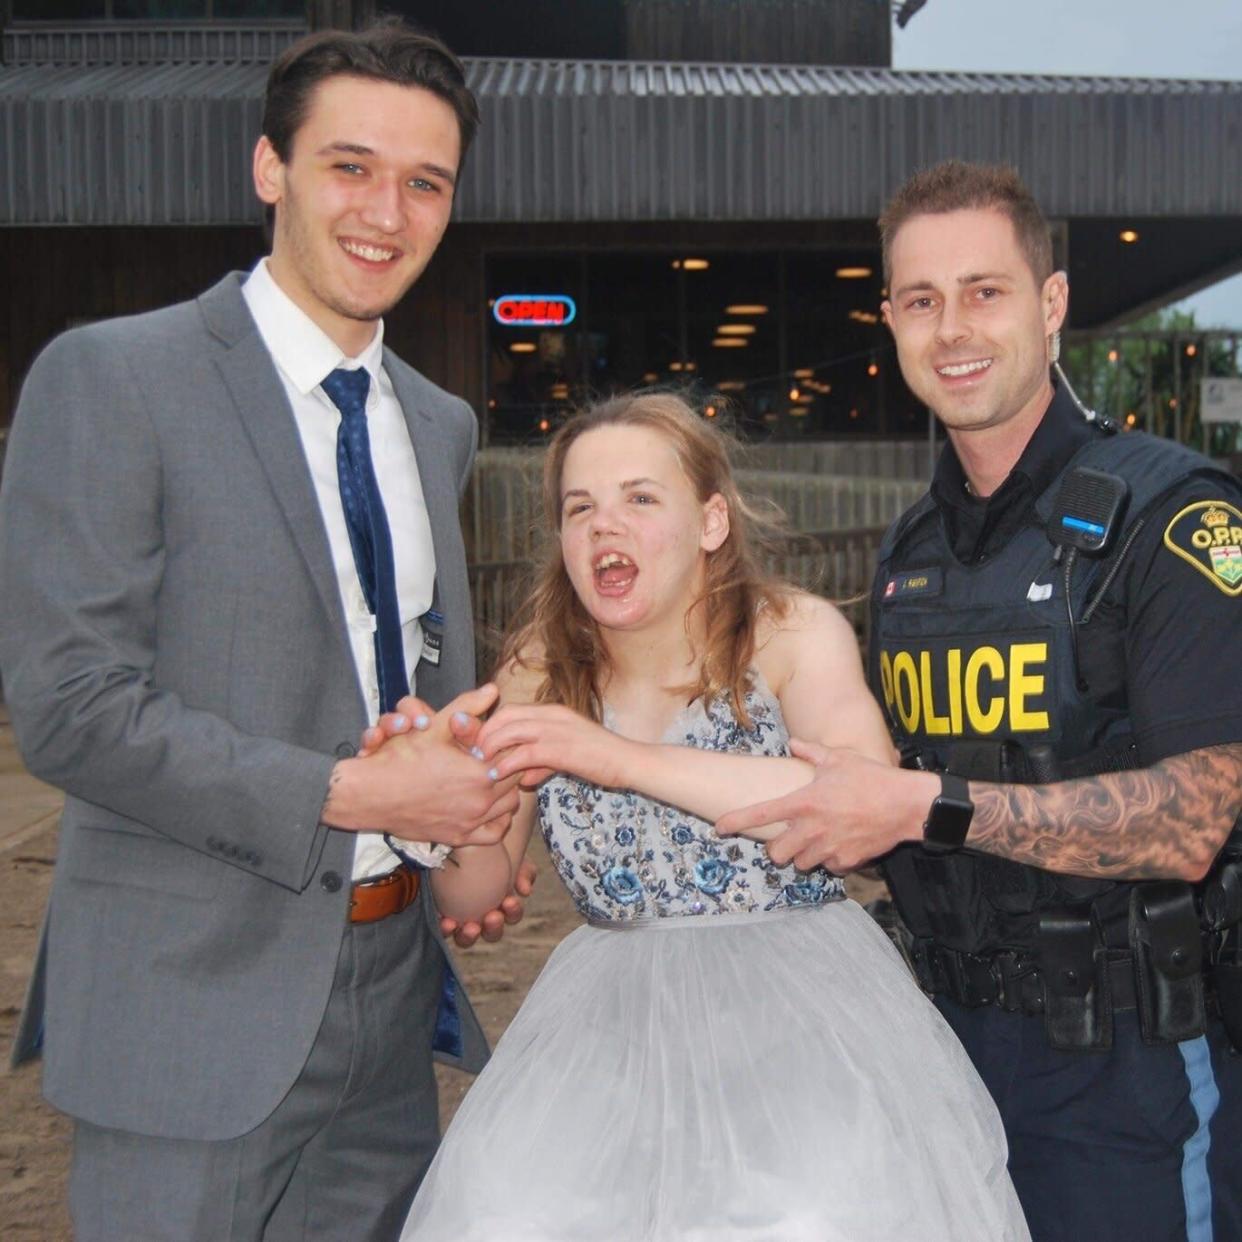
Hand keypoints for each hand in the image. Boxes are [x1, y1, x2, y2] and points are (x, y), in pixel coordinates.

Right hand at [325, 685, 522, 845]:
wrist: (371, 794)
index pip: (514, 758)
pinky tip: (487, 808)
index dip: (508, 748)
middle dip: (508, 768)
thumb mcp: (435, 726)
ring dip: (504, 792)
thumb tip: (492, 690)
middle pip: (515, 782)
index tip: (498, 744)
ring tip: (491, 780)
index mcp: (480, 773)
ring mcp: (470, 822)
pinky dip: (496, 821)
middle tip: (495, 759)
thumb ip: (467, 707)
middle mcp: (480, 801)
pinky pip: (493, 833)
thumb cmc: (401, 759)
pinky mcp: (459, 837)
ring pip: (508, 807)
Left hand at [440, 859, 537, 947]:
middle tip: (492, 916)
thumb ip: (523, 871)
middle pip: (492, 933)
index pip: (512, 915)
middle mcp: (483, 918)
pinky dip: (446, 929)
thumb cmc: (491, 853)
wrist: (462, 847)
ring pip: (467, 938)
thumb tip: (525, 889)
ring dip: (469, 936)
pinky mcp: (442, 917)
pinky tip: (446, 922)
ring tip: (469, 927)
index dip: (513, 911)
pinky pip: (444, 930)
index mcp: (502, 906)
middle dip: (494, 927)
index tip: (510, 901)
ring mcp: (462, 920)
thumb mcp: (511, 857)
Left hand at [477, 703, 631, 788]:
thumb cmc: (601, 760)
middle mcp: (552, 715)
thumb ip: (543, 764)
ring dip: (491, 746)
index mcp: (554, 712)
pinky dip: (507, 763)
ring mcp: (556, 730)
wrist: (628, 762)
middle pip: (505, 715)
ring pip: (510, 730)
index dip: (492, 725)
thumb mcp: (568, 757)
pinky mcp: (561, 748)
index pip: (512, 709)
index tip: (479, 743)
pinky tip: (498, 774)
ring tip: (480, 763)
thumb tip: (524, 778)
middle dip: (485, 733)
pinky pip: (524, 752)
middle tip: (474, 753)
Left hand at [715, 738, 934, 872]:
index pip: (761, 815)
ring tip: (815, 841)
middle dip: (777, 849)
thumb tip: (794, 743)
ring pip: (801, 864)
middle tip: (786, 839)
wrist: (906, 805)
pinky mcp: (847, 861)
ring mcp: (829, 848)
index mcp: (804, 802)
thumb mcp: (838, 759)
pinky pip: (829, 867)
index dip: (736, 821)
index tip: (720, 828)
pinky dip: (830, 861)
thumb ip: (811, 753)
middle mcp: (812, 829)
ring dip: (803, 856)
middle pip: (776, 854)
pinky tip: (839, 846)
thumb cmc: (871, 778)